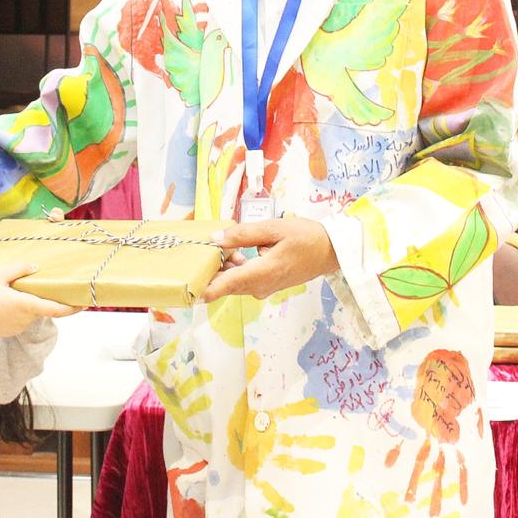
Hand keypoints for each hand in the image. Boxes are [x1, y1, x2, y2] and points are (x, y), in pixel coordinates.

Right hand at [0, 261, 78, 337]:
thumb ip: (18, 269)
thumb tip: (34, 267)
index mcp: (27, 305)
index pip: (56, 309)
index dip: (72, 307)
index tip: (84, 303)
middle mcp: (26, 319)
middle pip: (42, 306)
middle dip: (41, 295)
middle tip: (36, 281)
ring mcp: (18, 326)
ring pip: (29, 311)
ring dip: (26, 301)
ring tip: (11, 288)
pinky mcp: (10, 330)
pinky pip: (19, 317)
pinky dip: (17, 308)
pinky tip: (4, 299)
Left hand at [202, 218, 339, 302]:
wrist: (331, 251)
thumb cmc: (306, 237)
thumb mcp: (274, 228)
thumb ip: (243, 234)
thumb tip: (215, 239)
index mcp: (263, 272)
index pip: (225, 286)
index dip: (204, 288)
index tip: (186, 289)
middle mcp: (261, 286)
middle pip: (226, 285)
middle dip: (212, 270)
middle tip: (204, 250)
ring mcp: (264, 288)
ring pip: (234, 282)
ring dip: (225, 267)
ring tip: (227, 245)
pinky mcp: (268, 286)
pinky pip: (244, 280)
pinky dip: (237, 268)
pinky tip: (240, 252)